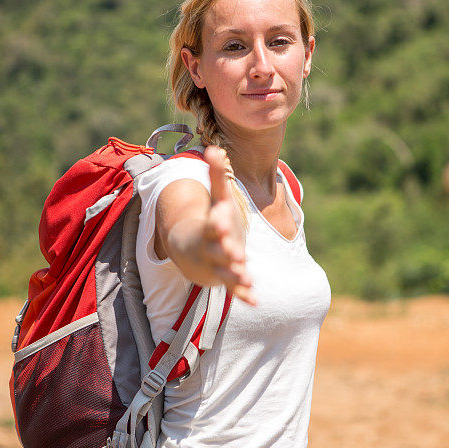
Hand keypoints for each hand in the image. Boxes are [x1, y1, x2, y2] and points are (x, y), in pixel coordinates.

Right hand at [202, 146, 255, 304]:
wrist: (193, 252)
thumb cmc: (210, 221)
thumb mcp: (215, 199)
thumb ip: (216, 176)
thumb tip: (215, 148)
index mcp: (210, 227)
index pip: (213, 224)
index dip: (219, 222)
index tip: (222, 219)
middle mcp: (211, 248)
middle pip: (219, 251)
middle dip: (227, 251)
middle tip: (237, 254)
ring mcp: (217, 266)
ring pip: (226, 273)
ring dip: (236, 276)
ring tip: (248, 278)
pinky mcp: (225, 281)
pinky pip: (234, 290)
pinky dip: (243, 295)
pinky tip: (255, 300)